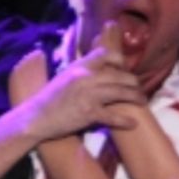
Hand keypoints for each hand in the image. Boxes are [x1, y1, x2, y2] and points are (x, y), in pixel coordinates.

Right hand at [20, 21, 147, 143]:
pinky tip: (133, 124)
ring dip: (135, 97)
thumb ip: (80, 70)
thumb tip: (94, 68)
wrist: (36, 118)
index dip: (119, 61)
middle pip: (119, 74)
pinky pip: (113, 116)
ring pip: (121, 92)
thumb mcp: (64, 76)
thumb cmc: (48, 99)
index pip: (106, 54)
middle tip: (139, 89)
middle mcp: (86, 77)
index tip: (125, 68)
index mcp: (80, 66)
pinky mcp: (89, 114)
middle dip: (133, 82)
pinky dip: (125, 121)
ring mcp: (89, 95)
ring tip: (142, 102)